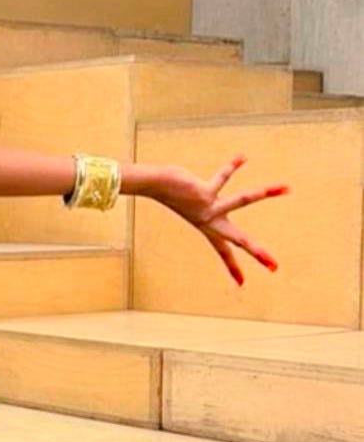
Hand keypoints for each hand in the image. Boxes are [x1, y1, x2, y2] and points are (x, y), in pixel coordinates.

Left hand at [149, 154, 287, 285]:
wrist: (156, 185)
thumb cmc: (174, 193)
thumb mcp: (193, 206)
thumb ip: (206, 206)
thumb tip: (207, 206)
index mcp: (207, 227)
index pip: (223, 251)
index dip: (232, 267)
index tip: (241, 283)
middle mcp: (210, 221)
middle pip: (238, 240)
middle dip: (257, 252)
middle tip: (275, 266)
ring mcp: (208, 207)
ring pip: (241, 200)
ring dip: (263, 193)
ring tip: (285, 188)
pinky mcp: (204, 192)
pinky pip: (222, 177)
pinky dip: (233, 166)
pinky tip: (243, 157)